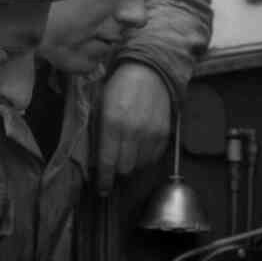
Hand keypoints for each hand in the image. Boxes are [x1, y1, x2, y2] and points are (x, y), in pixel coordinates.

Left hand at [96, 62, 171, 193]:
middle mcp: (132, 131)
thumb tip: (97, 160)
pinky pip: (153, 158)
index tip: (101, 190)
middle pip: (124, 168)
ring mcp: (151, 134)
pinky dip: (145, 158)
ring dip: (132, 164)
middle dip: (117, 170)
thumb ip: (98, 132)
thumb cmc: (119, 87)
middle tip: (114, 164)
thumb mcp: (101, 105)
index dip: (104, 180)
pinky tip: (140, 147)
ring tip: (128, 152)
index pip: (107, 162)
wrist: (149, 71)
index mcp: (112, 123)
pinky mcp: (164, 134)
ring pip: (139, 165)